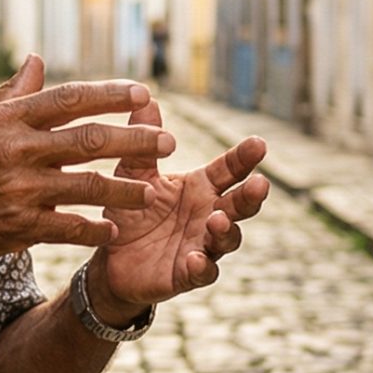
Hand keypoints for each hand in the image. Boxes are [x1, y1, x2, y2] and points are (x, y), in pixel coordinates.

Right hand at [0, 55, 173, 268]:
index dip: (112, 95)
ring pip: (89, 185)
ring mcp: (19, 190)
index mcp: (7, 119)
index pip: (70, 98)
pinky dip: (95, 228)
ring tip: (152, 191)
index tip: (144, 93)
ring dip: (126, 188)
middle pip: (91, 139)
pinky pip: (68, 227)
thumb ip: (10, 93)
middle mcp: (16, 150)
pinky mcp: (17, 227)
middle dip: (136, 139)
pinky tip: (114, 229)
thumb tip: (38, 59)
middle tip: (168, 142)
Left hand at [88, 97, 269, 317]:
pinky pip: (203, 273)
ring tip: (217, 221)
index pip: (229, 170)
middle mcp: (209, 215)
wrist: (112, 258)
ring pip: (228, 239)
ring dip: (226, 231)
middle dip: (251, 196)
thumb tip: (146, 98)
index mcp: (201, 187)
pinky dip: (203, 267)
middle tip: (260, 184)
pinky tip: (197, 259)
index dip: (245, 158)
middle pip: (239, 205)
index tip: (259, 143)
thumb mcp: (133, 174)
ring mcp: (203, 245)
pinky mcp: (188, 275)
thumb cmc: (130, 211)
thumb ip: (143, 143)